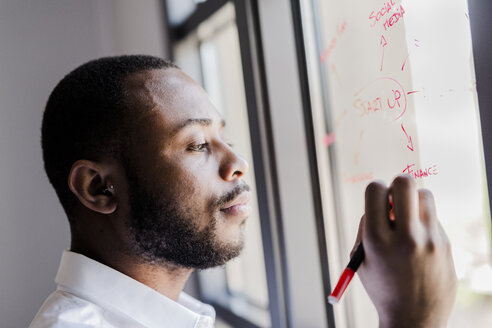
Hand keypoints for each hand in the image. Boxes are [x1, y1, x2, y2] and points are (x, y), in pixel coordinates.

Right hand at [353, 175, 456, 327]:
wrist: (413, 319)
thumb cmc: (382, 285)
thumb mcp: (362, 258)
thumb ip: (367, 226)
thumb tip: (382, 198)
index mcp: (377, 240)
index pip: (375, 189)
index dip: (374, 189)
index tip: (376, 198)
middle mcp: (405, 237)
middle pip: (405, 183)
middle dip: (396, 184)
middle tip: (394, 198)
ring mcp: (429, 240)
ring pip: (425, 195)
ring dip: (413, 201)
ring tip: (408, 220)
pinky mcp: (446, 245)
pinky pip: (433, 218)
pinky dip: (423, 222)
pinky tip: (419, 244)